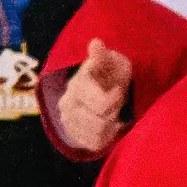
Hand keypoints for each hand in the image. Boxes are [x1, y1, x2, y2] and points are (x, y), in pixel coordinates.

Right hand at [50, 40, 133, 157]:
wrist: (101, 90)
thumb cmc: (110, 74)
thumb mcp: (113, 61)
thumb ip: (103, 55)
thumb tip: (96, 43)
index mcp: (78, 84)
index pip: (100, 104)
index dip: (114, 100)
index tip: (119, 91)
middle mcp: (67, 103)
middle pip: (98, 123)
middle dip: (112, 113)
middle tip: (115, 103)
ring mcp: (67, 120)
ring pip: (96, 134)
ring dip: (109, 124)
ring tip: (110, 112)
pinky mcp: (73, 135)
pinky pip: (95, 143)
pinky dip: (106, 136)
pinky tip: (107, 124)